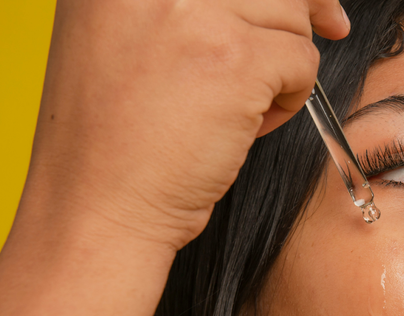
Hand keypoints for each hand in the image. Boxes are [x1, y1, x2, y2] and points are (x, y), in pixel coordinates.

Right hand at [22, 0, 349, 251]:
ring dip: (281, 67)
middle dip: (285, 26)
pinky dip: (291, 99)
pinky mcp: (234, 58)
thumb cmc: (115, 141)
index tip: (306, 6)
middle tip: (279, 69)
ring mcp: (194, 13)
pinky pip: (303, 60)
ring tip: (238, 112)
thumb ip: (180, 6)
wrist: (97, 207)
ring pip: (292, 16)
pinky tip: (248, 127)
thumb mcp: (125, 40)